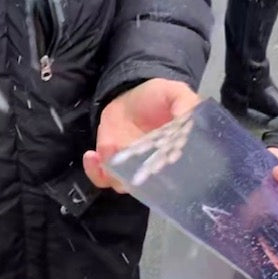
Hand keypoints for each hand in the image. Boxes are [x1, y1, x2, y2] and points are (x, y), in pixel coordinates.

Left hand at [84, 80, 199, 191]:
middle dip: (141, 178)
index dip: (171, 169)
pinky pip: (102, 178)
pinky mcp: (110, 163)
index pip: (176, 171)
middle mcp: (153, 166)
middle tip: (134, 164)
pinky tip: (92, 156)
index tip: (167, 158)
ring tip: (110, 150)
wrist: (129, 97)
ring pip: (125, 184)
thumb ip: (185, 101)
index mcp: (173, 153)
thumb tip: (185, 114)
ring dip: (116, 174)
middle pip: (149, 185)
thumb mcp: (174, 92)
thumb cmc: (157, 98)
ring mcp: (131, 167)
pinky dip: (95, 172)